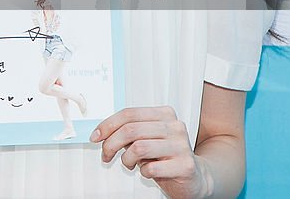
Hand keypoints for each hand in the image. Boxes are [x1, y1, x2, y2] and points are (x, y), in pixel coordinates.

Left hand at [91, 106, 210, 198]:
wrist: (194, 176)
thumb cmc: (165, 156)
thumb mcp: (146, 139)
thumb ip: (128, 132)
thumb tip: (101, 133)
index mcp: (164, 114)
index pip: (129, 114)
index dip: (107, 125)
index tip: (95, 137)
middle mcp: (175, 126)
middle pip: (131, 129)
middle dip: (110, 144)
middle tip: (106, 155)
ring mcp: (182, 145)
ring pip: (139, 147)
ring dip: (126, 159)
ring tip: (129, 164)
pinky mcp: (185, 165)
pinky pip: (151, 167)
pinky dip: (143, 172)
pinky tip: (147, 172)